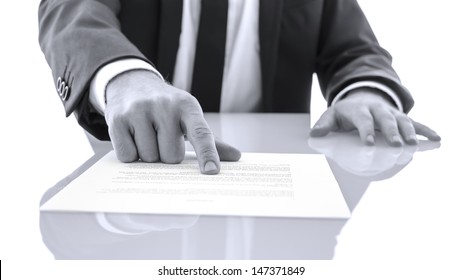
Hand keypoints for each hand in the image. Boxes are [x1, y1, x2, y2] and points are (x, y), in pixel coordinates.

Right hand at [104, 70, 240, 173]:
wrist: (131, 83)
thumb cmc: (167, 108)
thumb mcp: (189, 116)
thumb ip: (209, 139)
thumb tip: (236, 157)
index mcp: (187, 106)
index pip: (201, 134)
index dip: (207, 154)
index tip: (211, 172)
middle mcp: (164, 105)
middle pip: (171, 156)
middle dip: (167, 155)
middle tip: (162, 139)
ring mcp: (139, 110)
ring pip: (149, 158)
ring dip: (149, 155)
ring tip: (147, 136)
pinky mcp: (117, 118)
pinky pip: (127, 155)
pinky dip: (131, 154)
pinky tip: (132, 137)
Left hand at [310, 88, 440, 145]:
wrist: (360, 98)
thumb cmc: (344, 113)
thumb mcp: (331, 116)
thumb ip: (323, 125)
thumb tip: (314, 135)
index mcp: (358, 110)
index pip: (363, 121)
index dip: (365, 132)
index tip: (368, 145)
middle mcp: (377, 109)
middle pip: (386, 120)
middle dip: (392, 133)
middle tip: (397, 146)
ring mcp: (391, 113)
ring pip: (402, 121)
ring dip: (410, 132)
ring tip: (414, 146)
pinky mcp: (401, 117)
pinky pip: (415, 123)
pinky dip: (426, 130)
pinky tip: (436, 139)